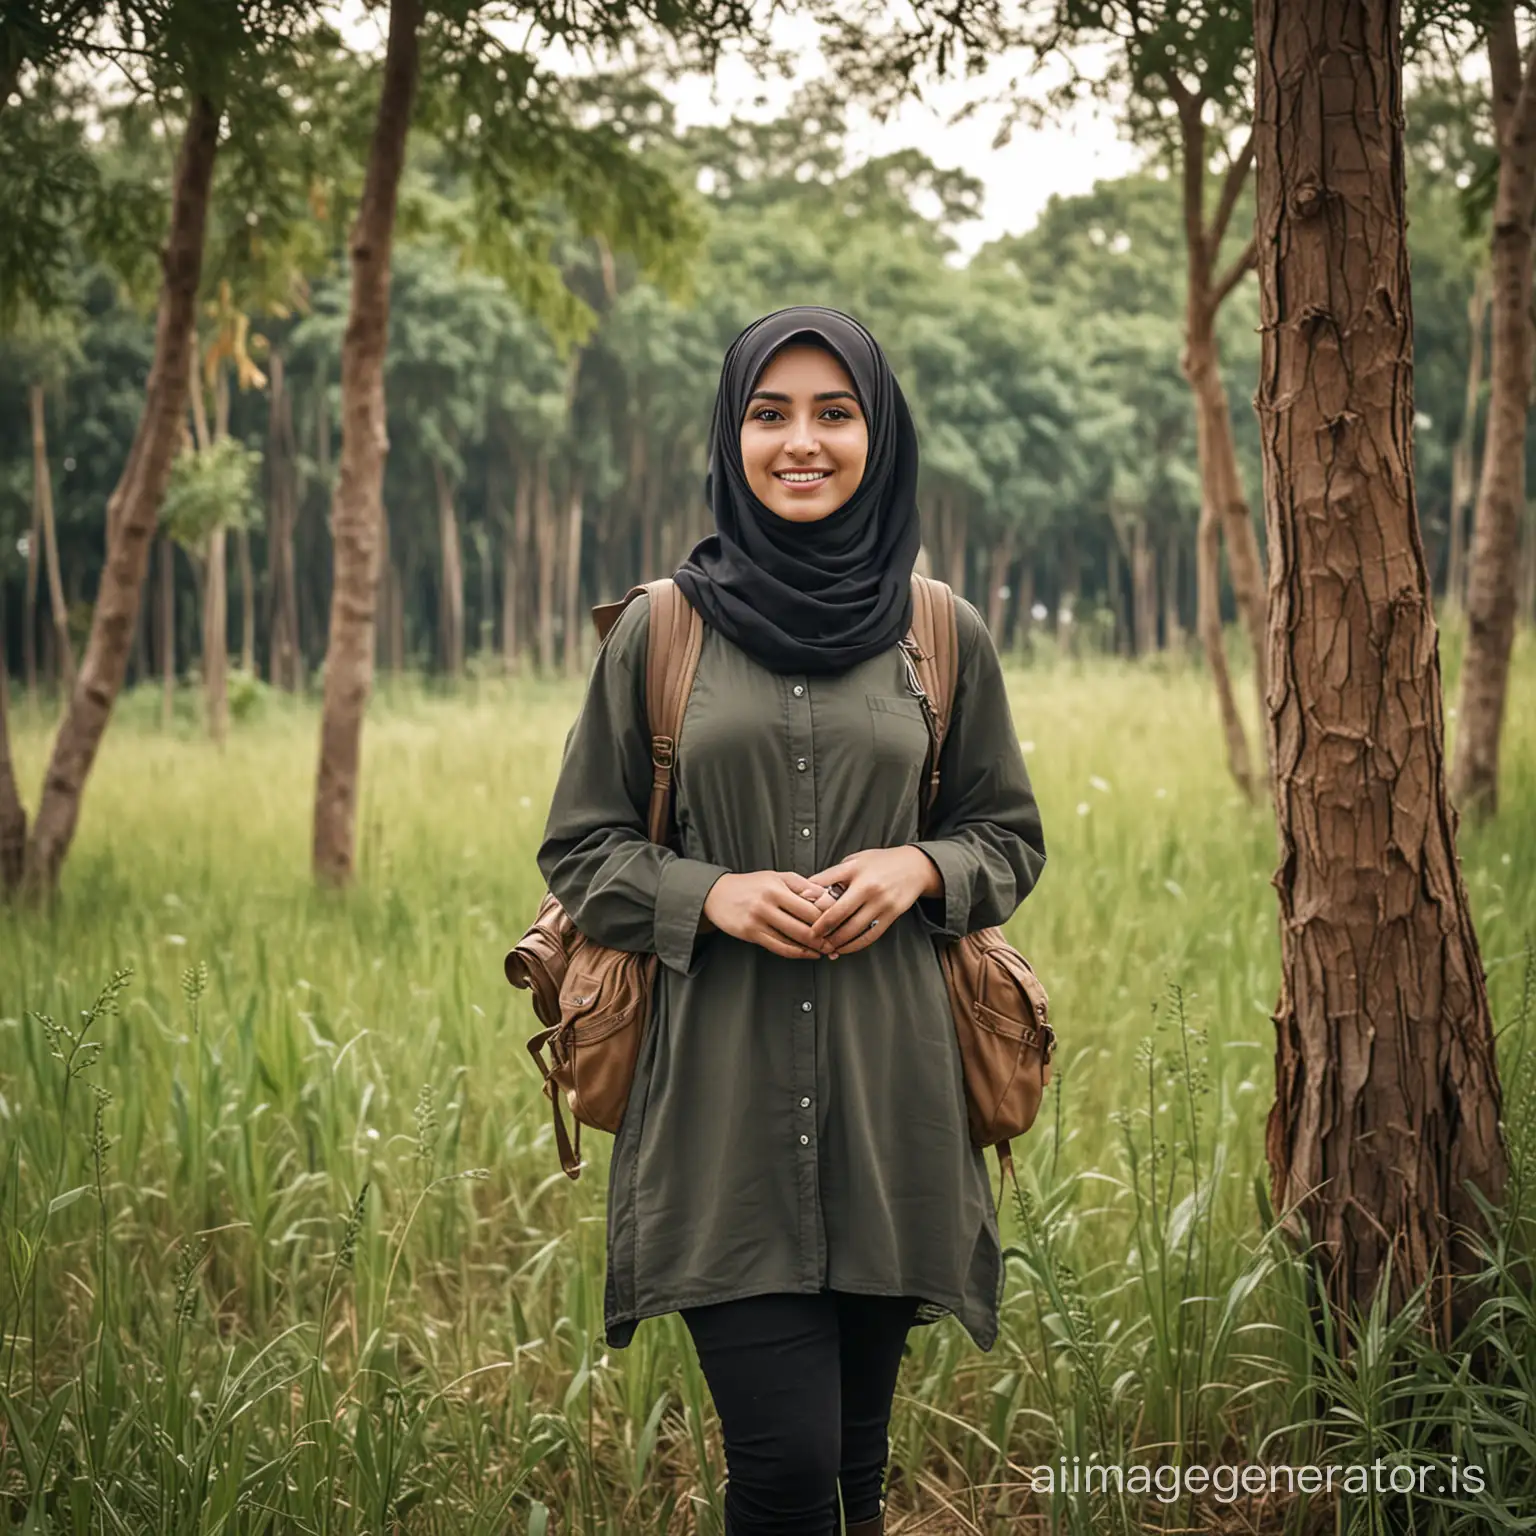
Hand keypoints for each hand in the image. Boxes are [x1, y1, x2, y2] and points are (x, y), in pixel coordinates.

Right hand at [702, 871, 841, 958]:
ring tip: (827, 949)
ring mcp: (758, 920)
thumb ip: (803, 886)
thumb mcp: (777, 877)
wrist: (717, 894)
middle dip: (825, 935)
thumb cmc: (752, 884)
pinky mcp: (751, 934)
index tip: (841, 921)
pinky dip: (798, 953)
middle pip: (806, 924)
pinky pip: (780, 947)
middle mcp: (768, 902)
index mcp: (777, 886)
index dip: (830, 915)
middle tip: (838, 941)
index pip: (812, 904)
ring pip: (794, 939)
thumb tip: (828, 896)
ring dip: (814, 947)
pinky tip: (809, 953)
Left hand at [803, 847, 940, 958]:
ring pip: (853, 929)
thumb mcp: (855, 860)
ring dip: (836, 941)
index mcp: (855, 869)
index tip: (799, 915)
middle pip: (838, 913)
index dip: (811, 903)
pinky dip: (854, 945)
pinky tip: (843, 949)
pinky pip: (870, 935)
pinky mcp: (892, 915)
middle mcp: (868, 886)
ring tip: (824, 947)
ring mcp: (881, 902)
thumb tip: (806, 890)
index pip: (826, 886)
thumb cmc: (880, 862)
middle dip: (821, 929)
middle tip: (809, 938)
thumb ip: (833, 874)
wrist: (916, 866)